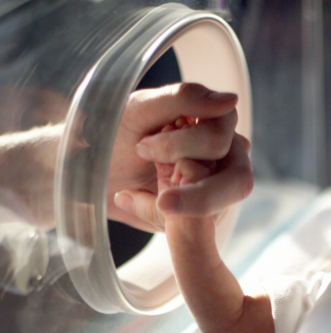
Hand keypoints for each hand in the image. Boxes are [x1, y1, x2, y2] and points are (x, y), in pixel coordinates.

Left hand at [109, 82, 248, 230]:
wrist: (90, 167)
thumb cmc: (113, 133)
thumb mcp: (139, 110)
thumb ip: (183, 99)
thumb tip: (230, 100)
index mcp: (215, 122)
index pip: (220, 139)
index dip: (182, 147)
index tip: (143, 148)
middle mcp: (227, 155)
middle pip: (238, 181)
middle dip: (197, 193)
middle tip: (159, 194)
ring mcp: (217, 189)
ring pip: (220, 210)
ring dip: (180, 210)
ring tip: (143, 196)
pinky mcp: (202, 217)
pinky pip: (197, 232)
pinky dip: (166, 222)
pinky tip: (139, 204)